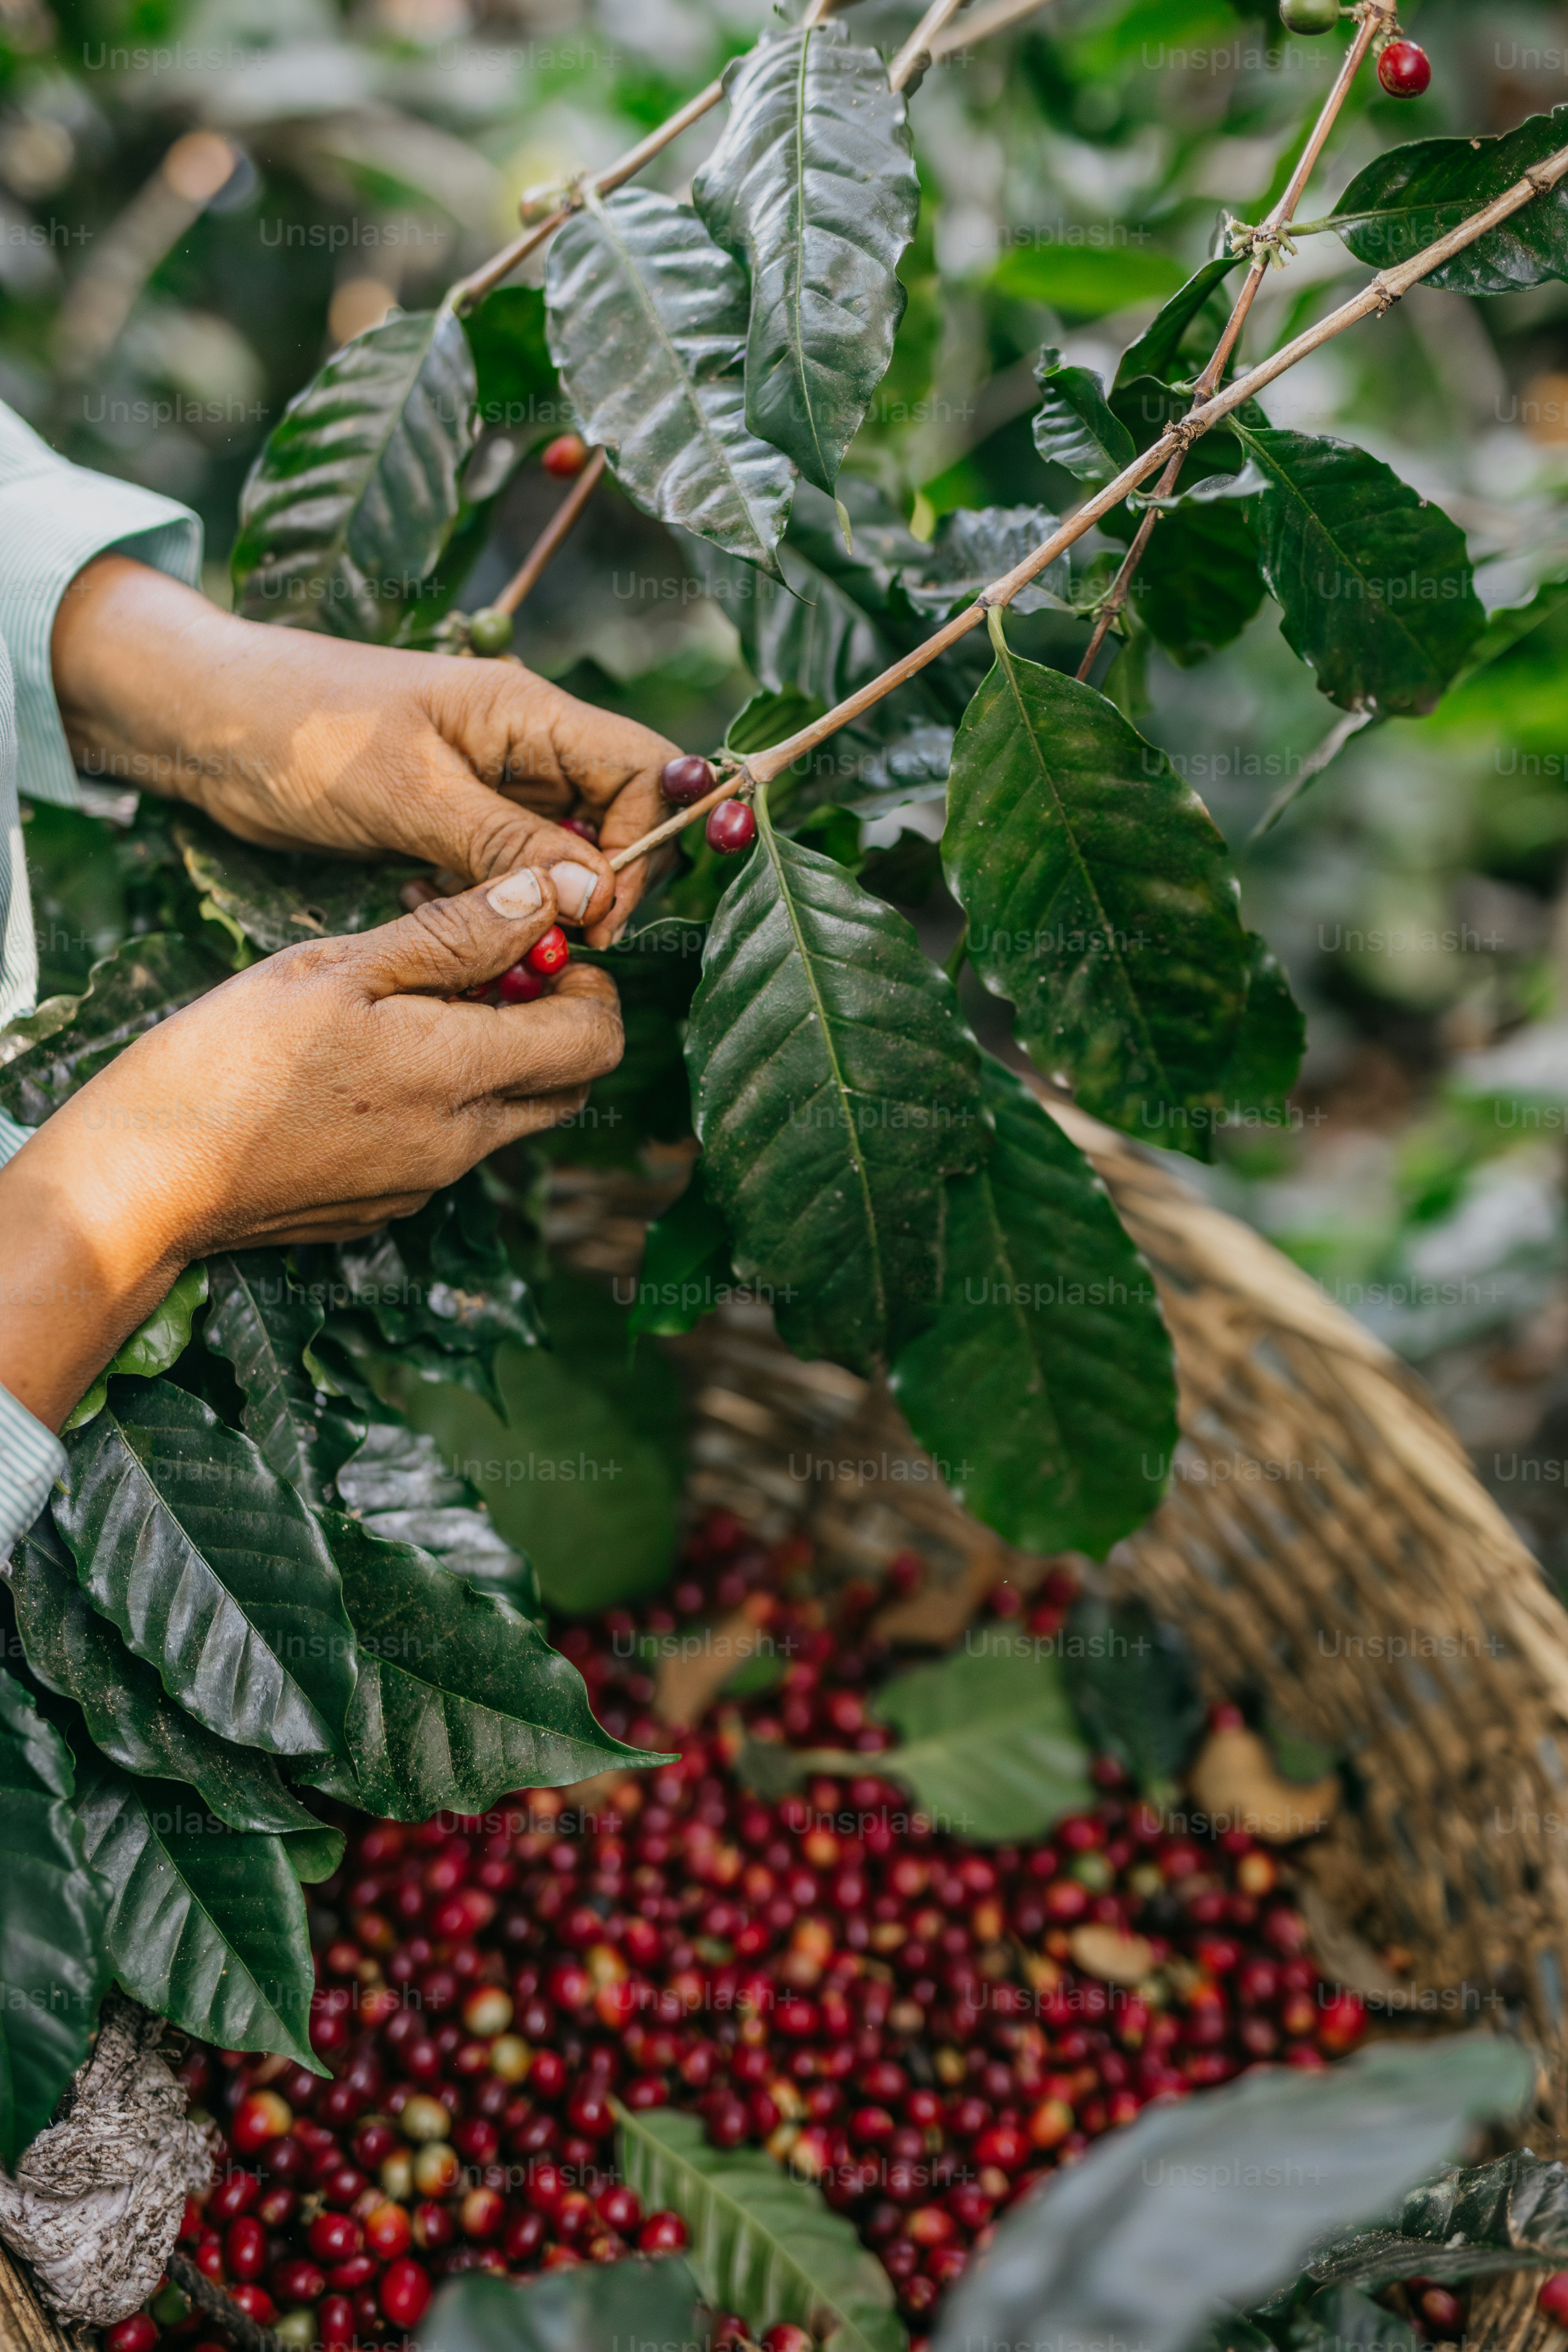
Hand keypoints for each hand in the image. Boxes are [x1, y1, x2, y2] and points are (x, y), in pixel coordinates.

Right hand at [0, 867, 618, 1428]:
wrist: (146, 1178)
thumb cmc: (226, 1059)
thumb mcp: (336, 966)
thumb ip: (452, 936)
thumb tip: (542, 897)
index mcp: (457, 1077)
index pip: (596, 1040)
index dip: (588, 983)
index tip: (536, 945)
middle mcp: (460, 1143)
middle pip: (571, 1084)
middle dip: (555, 1020)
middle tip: (488, 969)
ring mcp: (426, 1181)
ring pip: (512, 1115)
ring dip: (497, 1056)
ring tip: (417, 1004)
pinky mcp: (389, 1202)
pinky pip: (453, 1145)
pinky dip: (446, 1095)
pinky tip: (372, 1060)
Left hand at [50, 557, 680, 947]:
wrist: (207, 725)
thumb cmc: (303, 732)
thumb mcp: (410, 793)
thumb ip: (506, 844)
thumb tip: (593, 892)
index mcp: (529, 712)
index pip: (643, 771)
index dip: (642, 846)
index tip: (598, 915)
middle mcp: (523, 746)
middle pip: (614, 820)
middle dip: (594, 888)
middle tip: (552, 947)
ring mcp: (489, 786)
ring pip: (559, 857)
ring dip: (536, 906)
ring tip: (487, 932)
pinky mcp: (451, 821)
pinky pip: (504, 873)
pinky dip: (486, 904)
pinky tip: (434, 907)